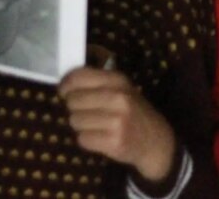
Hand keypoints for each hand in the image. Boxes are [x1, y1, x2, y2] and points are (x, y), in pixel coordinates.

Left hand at [59, 67, 175, 181]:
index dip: (66, 85)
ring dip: (80, 125)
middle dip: (74, 108)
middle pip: (73, 100)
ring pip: (75, 120)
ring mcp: (117, 120)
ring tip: (95, 125)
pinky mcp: (114, 141)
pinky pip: (82, 139)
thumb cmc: (132, 111)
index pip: (78, 76)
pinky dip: (87, 140)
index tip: (65, 92)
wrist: (154, 139)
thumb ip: (96, 83)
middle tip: (86, 112)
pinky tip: (100, 137)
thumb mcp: (121, 89)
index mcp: (117, 80)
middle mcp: (118, 97)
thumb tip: (64, 84)